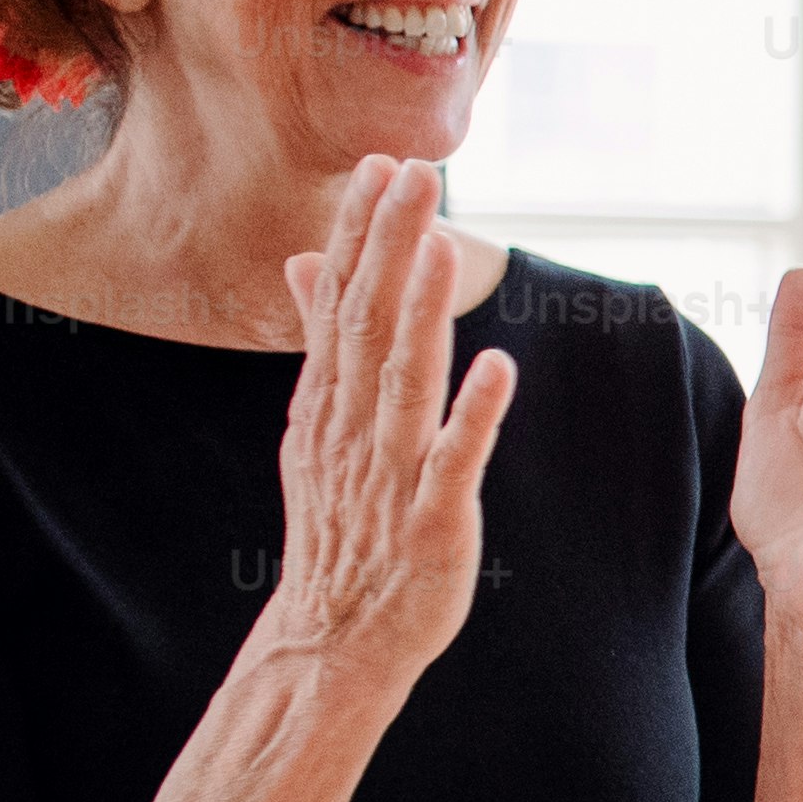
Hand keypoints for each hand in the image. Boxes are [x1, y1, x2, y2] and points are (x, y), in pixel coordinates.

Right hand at [258, 156, 520, 689]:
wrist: (332, 636)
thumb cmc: (342, 522)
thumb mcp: (318, 425)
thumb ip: (321, 342)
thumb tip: (303, 261)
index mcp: (329, 402)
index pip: (341, 301)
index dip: (361, 233)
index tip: (381, 165)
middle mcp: (353, 427)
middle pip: (370, 322)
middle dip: (391, 245)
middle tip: (415, 170)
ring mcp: (391, 472)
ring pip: (406, 378)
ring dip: (424, 310)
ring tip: (442, 244)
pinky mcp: (432, 520)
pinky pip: (454, 461)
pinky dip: (474, 415)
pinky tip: (499, 366)